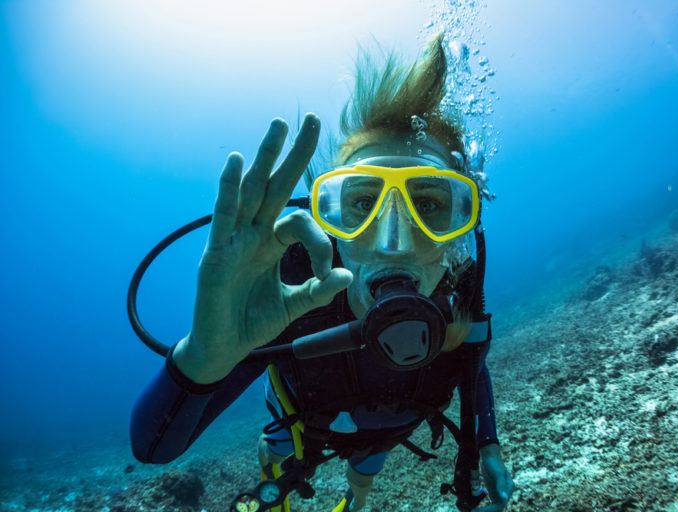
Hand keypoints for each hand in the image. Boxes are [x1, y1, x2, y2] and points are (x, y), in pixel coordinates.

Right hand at [173, 114, 352, 383]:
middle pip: (275, 185)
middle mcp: (253, 234)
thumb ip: (319, 289)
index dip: (321, 242)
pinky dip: (228, 189)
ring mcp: (233, 240)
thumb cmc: (254, 322)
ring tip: (278, 126)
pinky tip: (235, 161)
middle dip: (293, 154)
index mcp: (272, 243)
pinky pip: (223, 216)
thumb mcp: (295, 305)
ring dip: (265, 158)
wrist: (224, 349)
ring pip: (251, 191)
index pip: (300, 223)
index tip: (330, 272)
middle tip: (310, 118)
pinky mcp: (215, 254)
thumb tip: (349, 275)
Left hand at [473, 444, 513, 511]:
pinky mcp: (494, 492)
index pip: (501, 505)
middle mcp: (505, 493)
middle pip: (497, 508)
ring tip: (473, 511)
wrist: (489, 455)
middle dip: (487, 511)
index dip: (490, 510)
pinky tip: (476, 509)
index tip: (478, 511)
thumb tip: (505, 498)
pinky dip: (484, 508)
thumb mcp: (497, 473)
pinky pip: (490, 504)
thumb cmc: (494, 463)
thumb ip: (501, 486)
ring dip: (486, 511)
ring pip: (494, 507)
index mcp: (509, 488)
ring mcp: (500, 493)